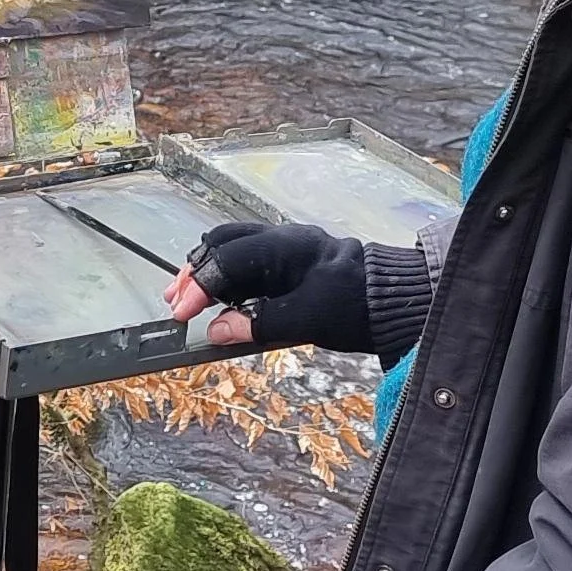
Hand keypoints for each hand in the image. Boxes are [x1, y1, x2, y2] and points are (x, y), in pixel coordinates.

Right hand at [162, 222, 374, 352]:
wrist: (395, 301)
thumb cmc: (358, 305)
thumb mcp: (311, 319)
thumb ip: (261, 323)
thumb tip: (217, 329)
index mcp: (285, 246)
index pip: (228, 259)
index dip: (200, 285)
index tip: (182, 313)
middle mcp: (280, 241)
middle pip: (222, 244)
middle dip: (195, 272)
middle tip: (176, 302)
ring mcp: (284, 251)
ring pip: (231, 251)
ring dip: (207, 275)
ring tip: (187, 301)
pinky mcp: (287, 266)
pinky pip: (246, 265)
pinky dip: (225, 281)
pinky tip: (218, 301)